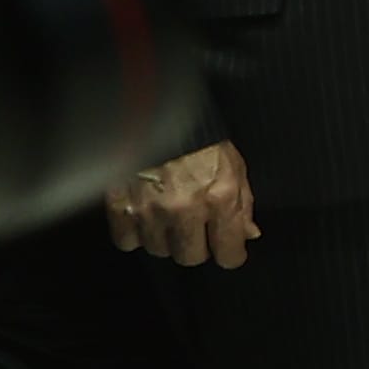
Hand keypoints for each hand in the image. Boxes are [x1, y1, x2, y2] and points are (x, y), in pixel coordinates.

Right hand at [104, 141, 254, 271]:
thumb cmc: (200, 139)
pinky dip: (135, 234)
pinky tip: (143, 218)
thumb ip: (242, 203)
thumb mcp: (234, 165)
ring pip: (159, 250)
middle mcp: (185, 209)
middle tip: (195, 229)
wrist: (155, 112)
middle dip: (196, 247)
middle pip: (190, 257)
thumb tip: (248, 235)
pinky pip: (126, 241)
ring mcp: (149, 210)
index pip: (228, 253)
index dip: (230, 254)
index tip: (227, 250)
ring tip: (167, 217)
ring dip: (166, 239)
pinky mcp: (120, 205)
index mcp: (219, 198)